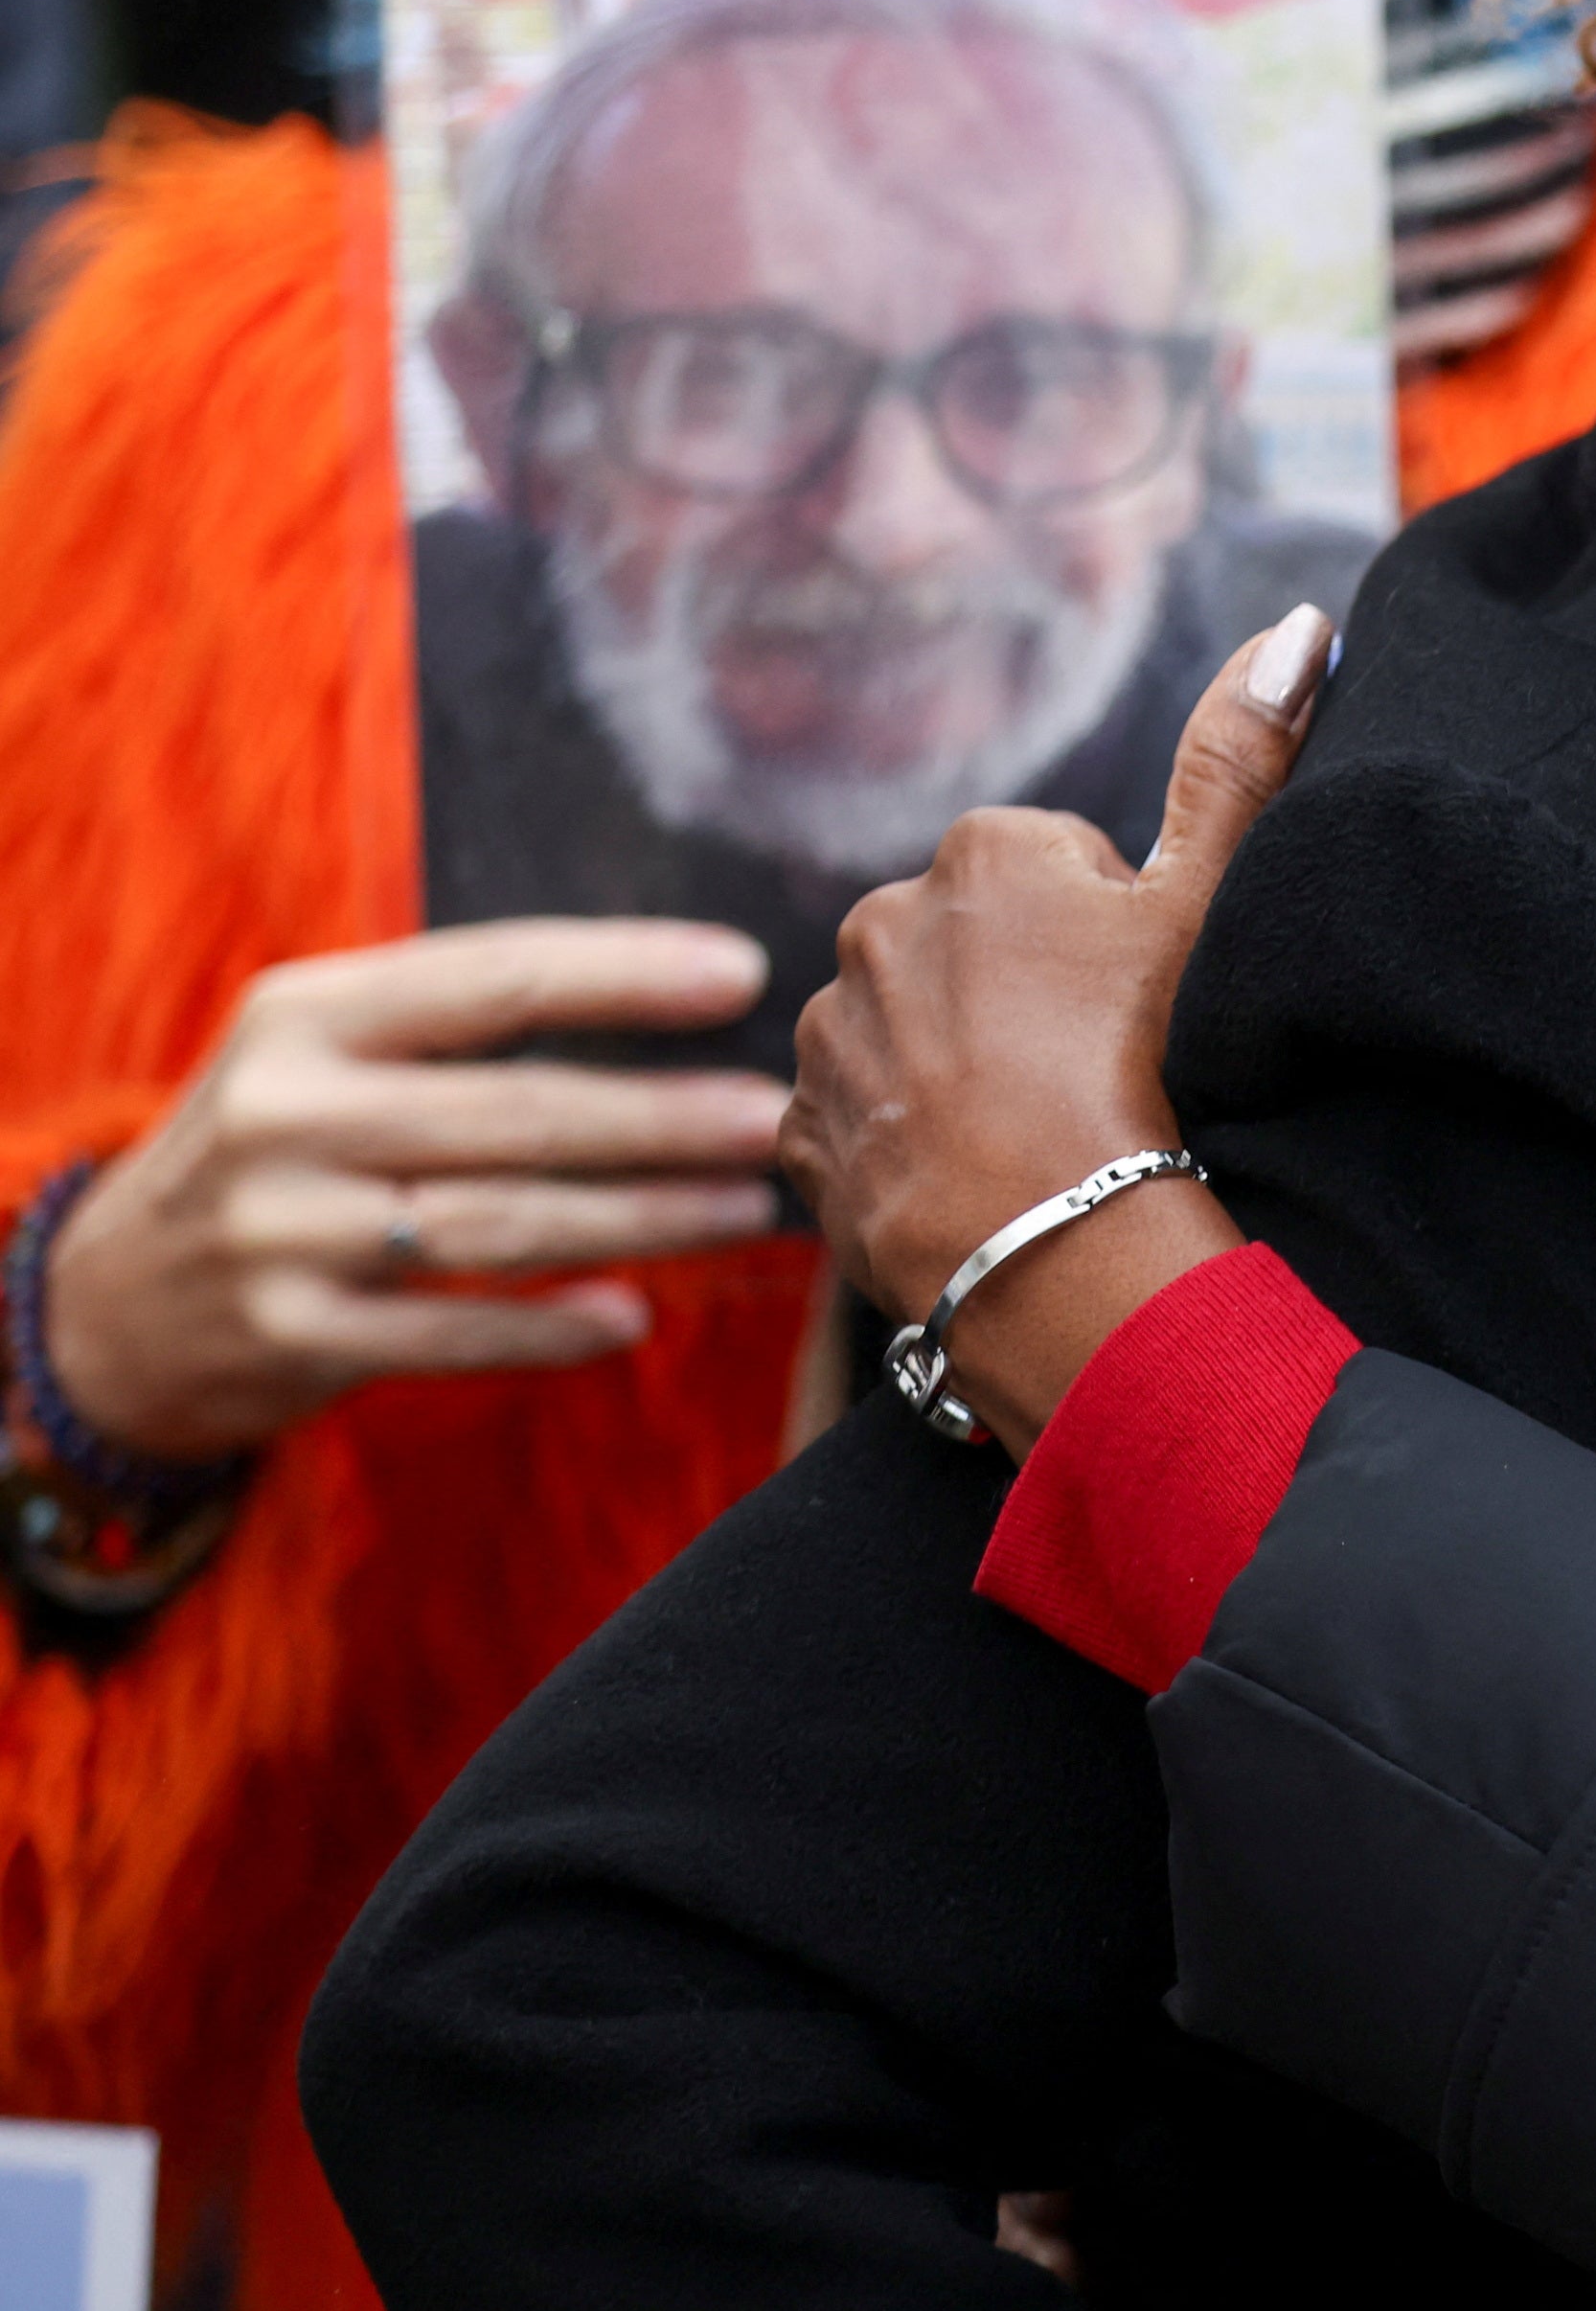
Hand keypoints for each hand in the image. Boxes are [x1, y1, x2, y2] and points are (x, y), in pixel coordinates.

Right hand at [37, 923, 793, 1468]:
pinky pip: (452, 1333)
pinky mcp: (289, 1336)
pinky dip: (550, 1328)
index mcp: (304, 1015)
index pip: (493, 979)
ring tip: (745, 1207)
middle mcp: (284, 1113)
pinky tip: (633, 1317)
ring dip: (642, 1220)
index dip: (626, 975)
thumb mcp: (322, 1054)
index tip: (744, 974)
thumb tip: (672, 992)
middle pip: (517, 1112)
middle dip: (662, 1116)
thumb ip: (459, 1022)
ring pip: (502, 1223)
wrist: (109, 1302)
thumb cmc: (277, 1149)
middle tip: (772, 1114)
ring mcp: (280, 1230)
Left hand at [780, 610, 1326, 1454]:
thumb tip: (1298, 625)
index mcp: (979, 851)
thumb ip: (1241, 757)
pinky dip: (908, 1146)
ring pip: (913, 1034)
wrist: (1055, 1249)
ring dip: (961, 1071)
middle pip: (978, 949)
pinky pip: (861, 1123)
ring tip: (1034, 1134)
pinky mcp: (802, 1135)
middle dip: (1026, 997)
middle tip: (1093, 1071)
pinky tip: (974, 1179)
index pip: (1058, 873)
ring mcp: (826, 1034)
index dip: (1112, 942)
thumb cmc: (1145, 1064)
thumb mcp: (1209, 902)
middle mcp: (876, 922)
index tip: (1137, 1007)